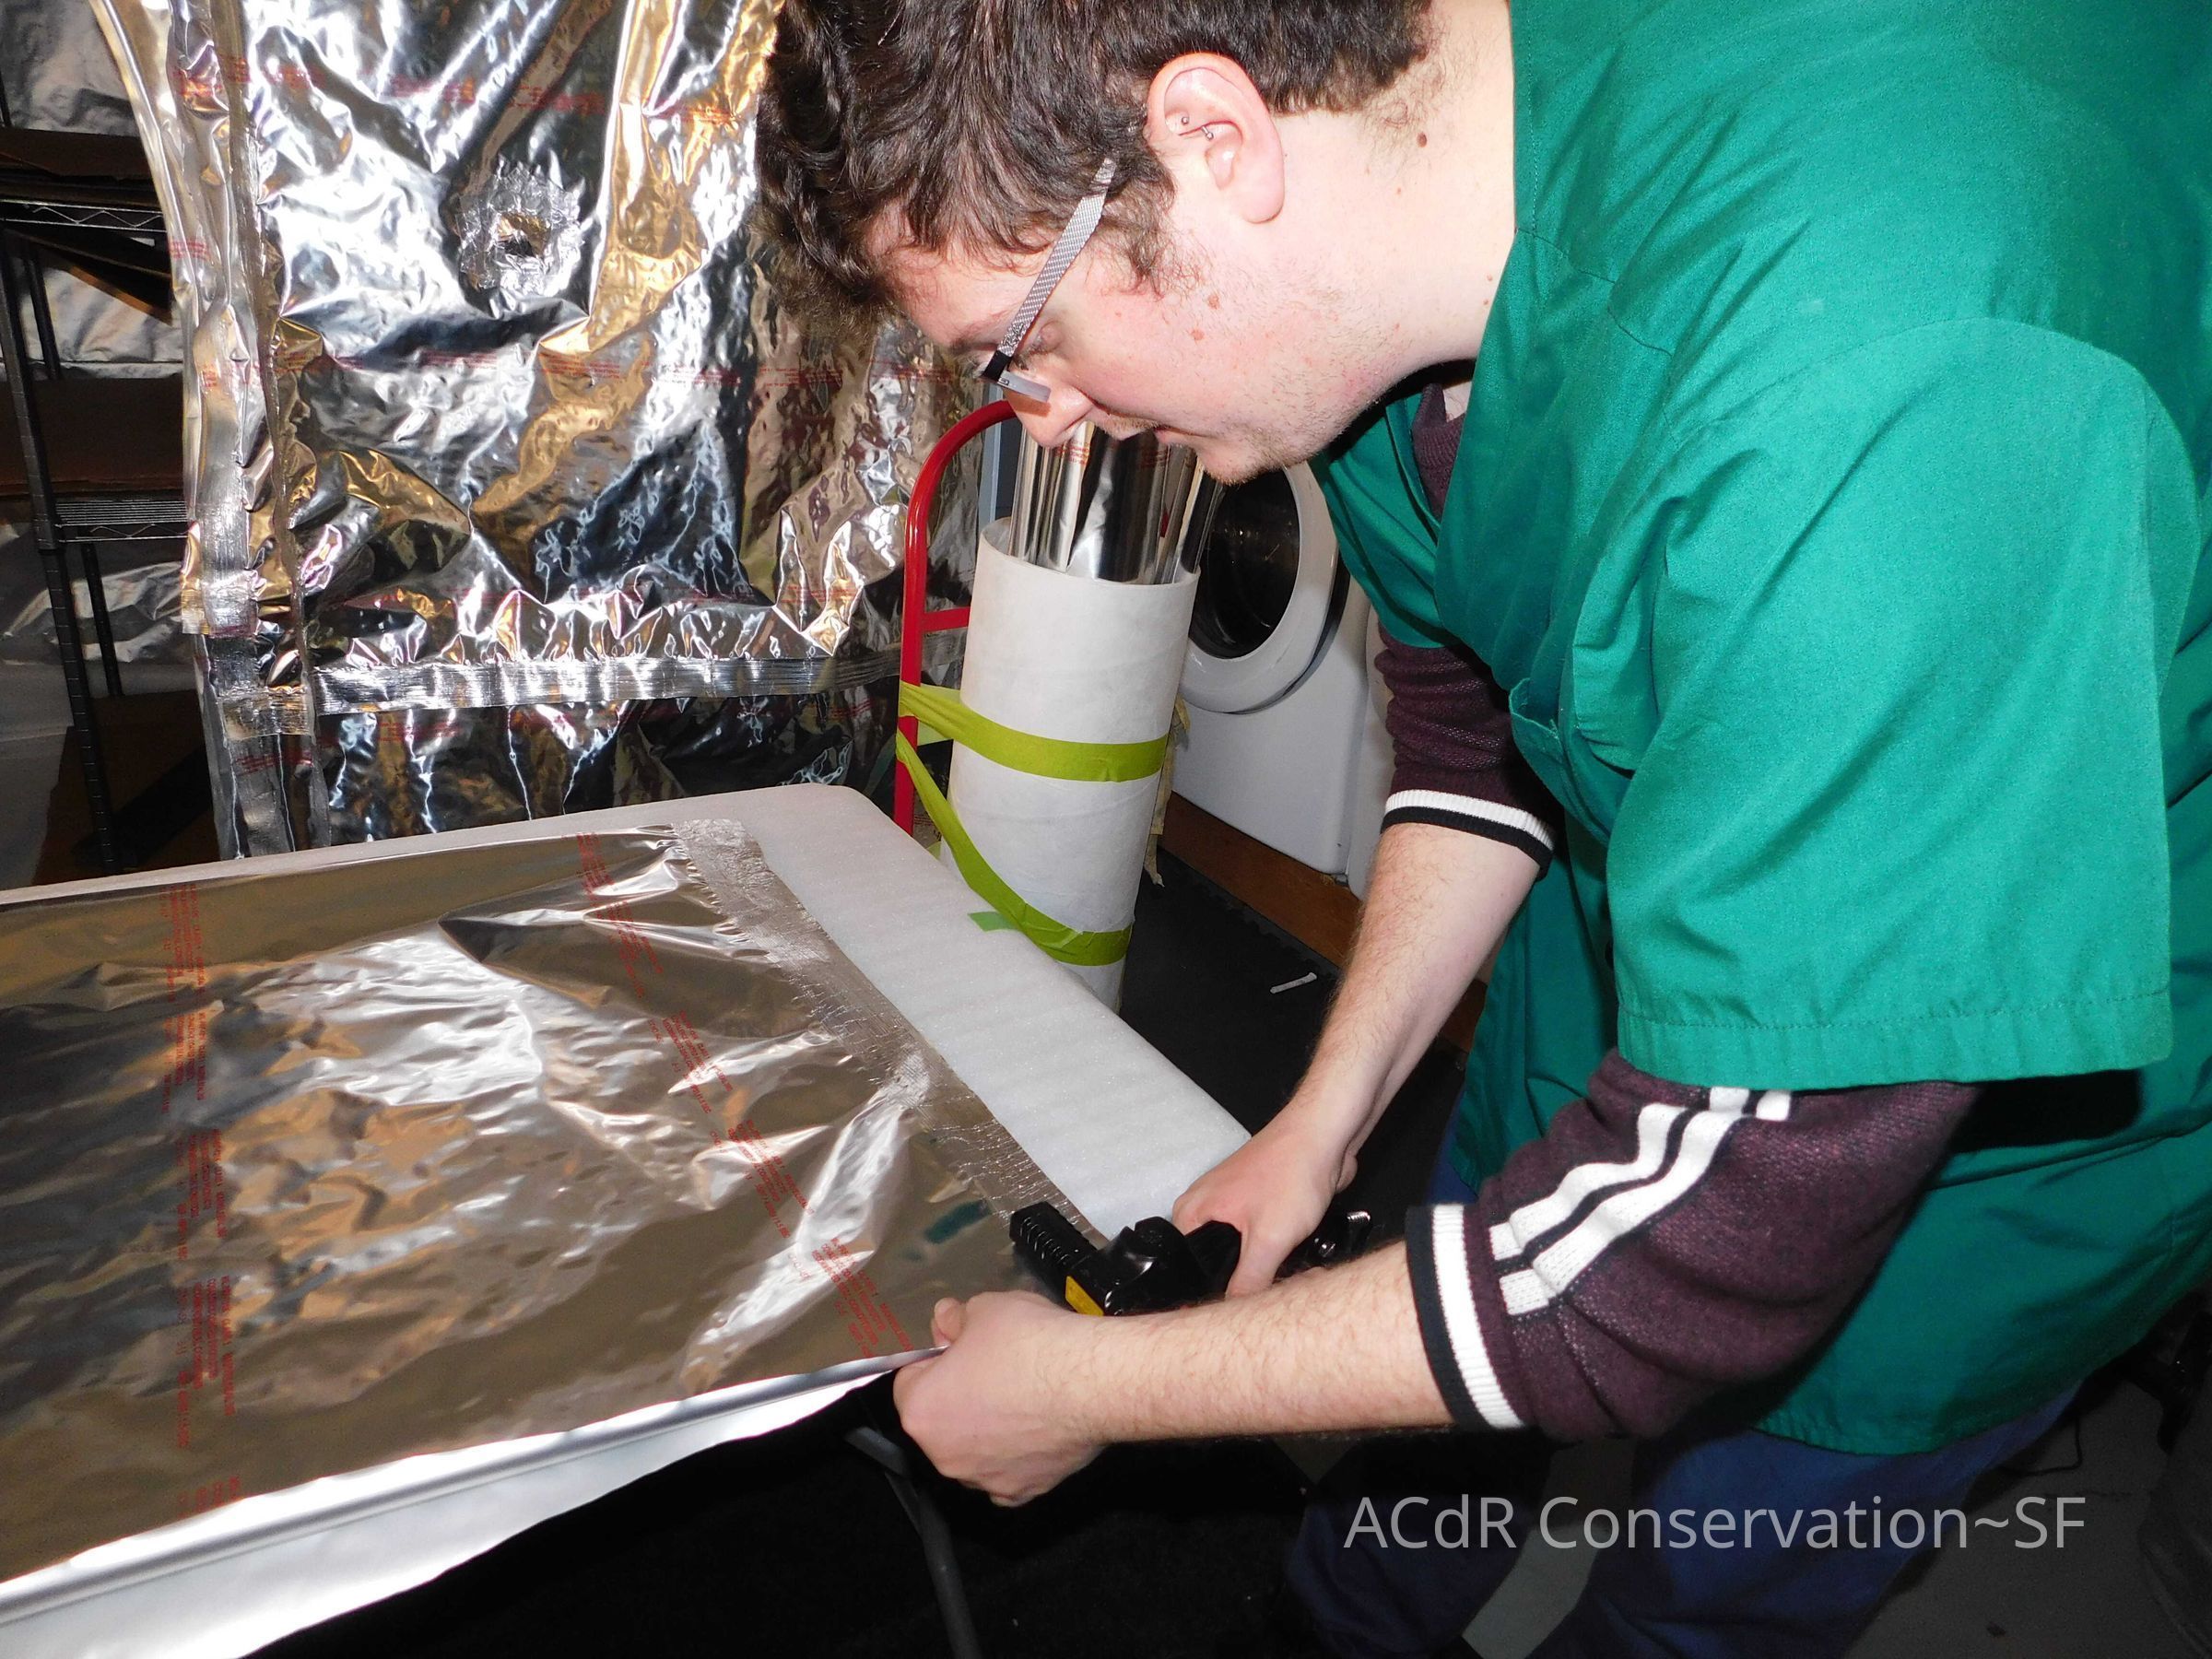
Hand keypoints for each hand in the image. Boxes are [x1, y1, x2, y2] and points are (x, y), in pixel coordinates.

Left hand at [892, 1292, 1104, 1504]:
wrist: (1092, 1382)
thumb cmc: (1031, 1344)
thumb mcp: (985, 1309)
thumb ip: (956, 1318)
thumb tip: (947, 1318)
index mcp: (921, 1411)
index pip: (910, 1380)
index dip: (937, 1358)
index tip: (961, 1346)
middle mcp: (944, 1455)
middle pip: (941, 1420)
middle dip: (959, 1395)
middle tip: (994, 1367)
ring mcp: (985, 1479)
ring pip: (974, 1450)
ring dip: (988, 1428)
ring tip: (1023, 1394)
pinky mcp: (1024, 1491)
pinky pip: (1008, 1473)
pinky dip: (1017, 1455)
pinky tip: (1037, 1427)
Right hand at [1172, 1107, 1356, 1296]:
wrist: (1326, 1137)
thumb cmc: (1291, 1170)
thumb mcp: (1268, 1238)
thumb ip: (1247, 1282)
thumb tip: (1231, 1313)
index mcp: (1192, 1213)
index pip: (1189, 1270)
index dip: (1212, 1294)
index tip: (1238, 1310)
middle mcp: (1207, 1208)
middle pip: (1219, 1266)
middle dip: (1249, 1283)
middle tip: (1276, 1291)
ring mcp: (1235, 1206)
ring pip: (1245, 1255)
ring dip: (1269, 1269)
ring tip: (1293, 1275)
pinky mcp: (1261, 1206)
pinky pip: (1263, 1242)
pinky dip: (1281, 1253)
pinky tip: (1299, 1259)